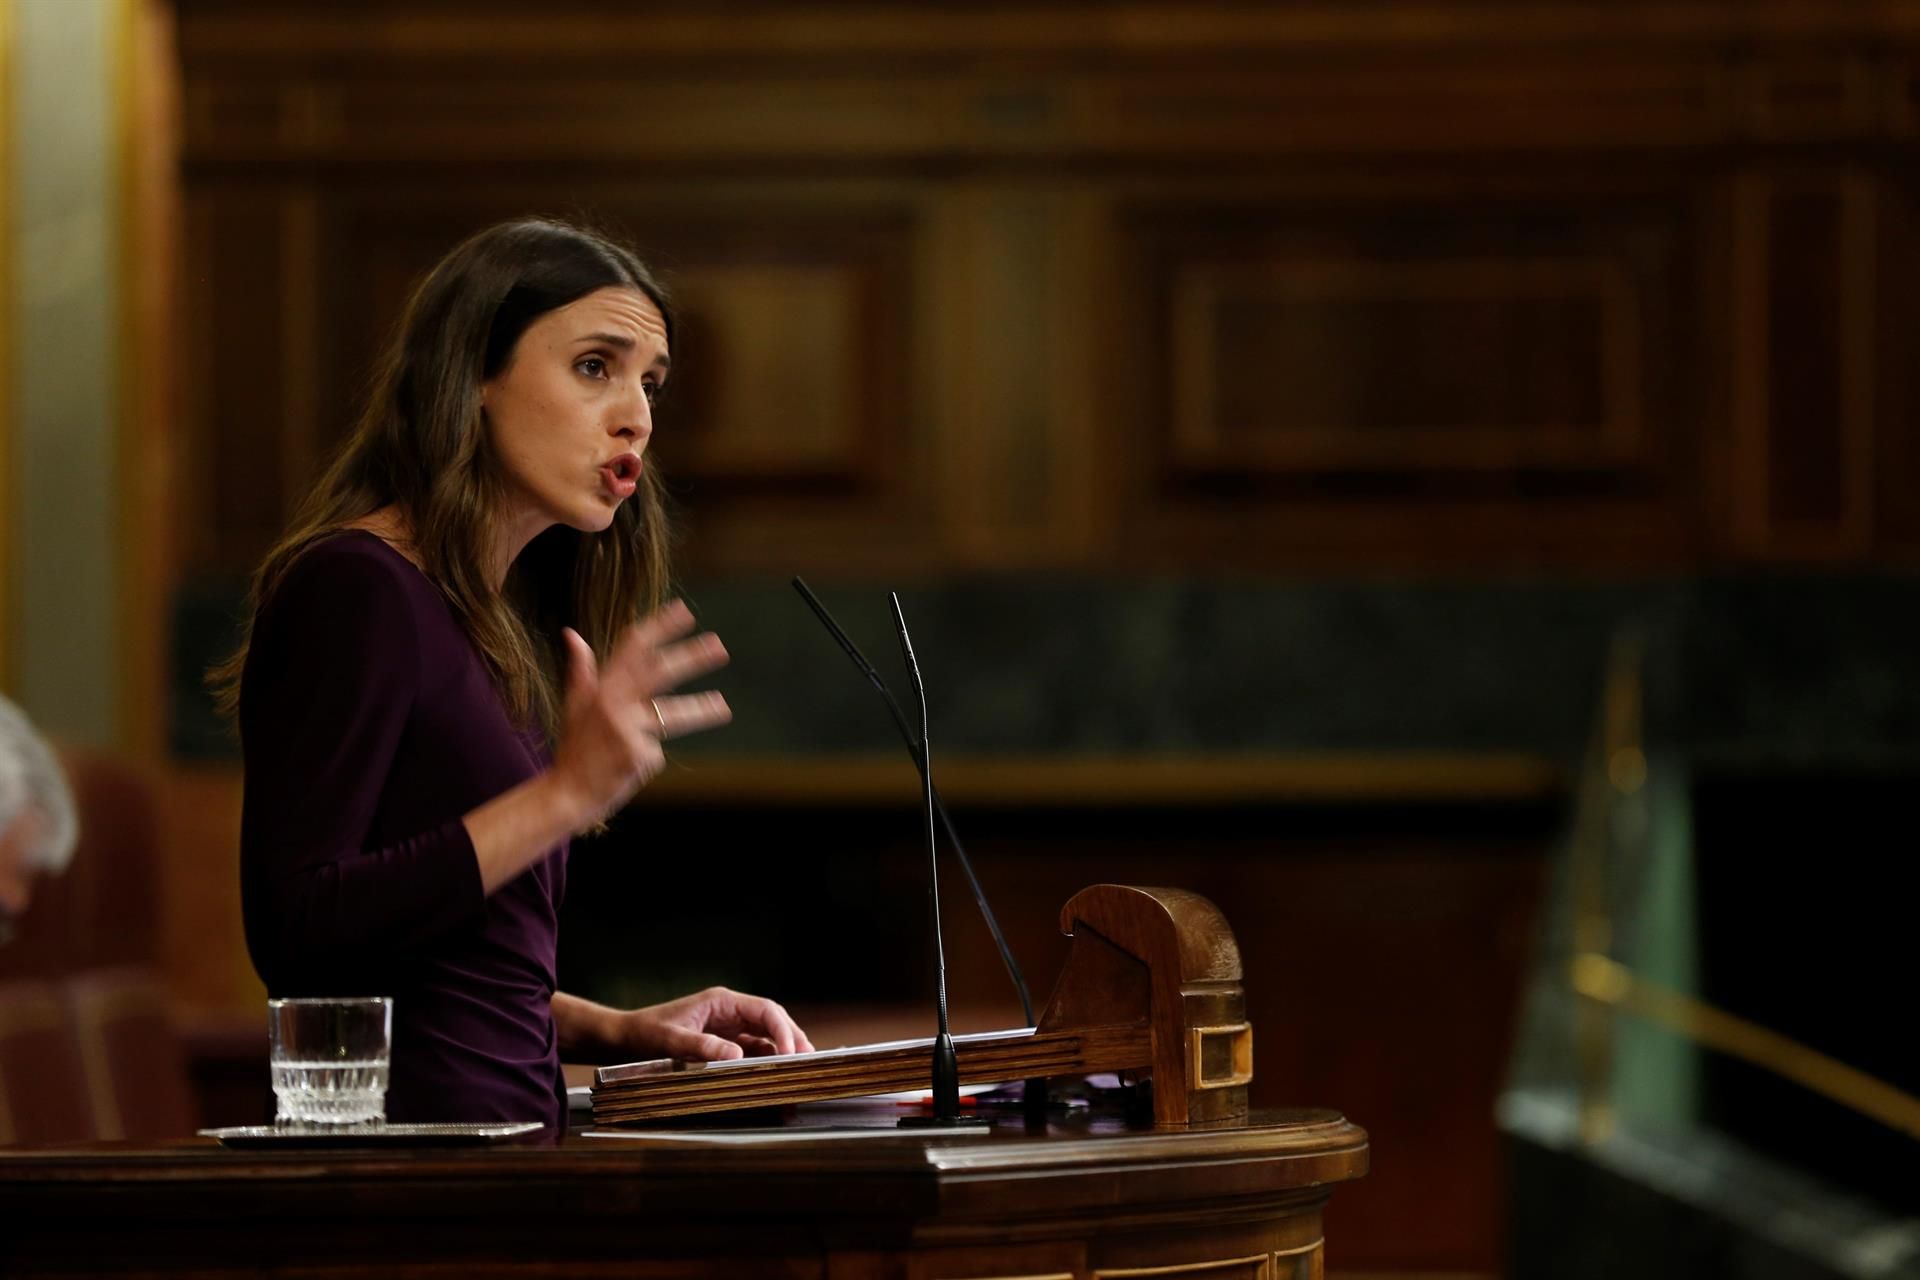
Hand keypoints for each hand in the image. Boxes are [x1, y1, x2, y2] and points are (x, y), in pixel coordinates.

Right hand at [549, 601, 731, 826]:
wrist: (568, 793)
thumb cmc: (575, 748)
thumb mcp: (574, 705)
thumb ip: (581, 670)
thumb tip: (572, 634)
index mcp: (601, 688)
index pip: (632, 647)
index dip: (659, 627)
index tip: (683, 611)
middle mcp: (612, 704)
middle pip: (659, 672)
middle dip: (691, 658)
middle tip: (720, 647)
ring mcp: (625, 729)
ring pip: (672, 714)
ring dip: (701, 709)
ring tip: (724, 707)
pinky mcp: (637, 755)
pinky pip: (657, 751)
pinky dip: (652, 757)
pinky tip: (636, 767)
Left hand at [614, 987, 815, 1061]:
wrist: (624, 1039)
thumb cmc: (645, 1034)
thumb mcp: (671, 1040)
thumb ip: (703, 1046)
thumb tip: (737, 1055)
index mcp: (722, 1002)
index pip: (765, 1010)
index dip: (782, 1030)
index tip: (792, 1052)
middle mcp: (730, 1012)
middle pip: (772, 1022)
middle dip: (792, 1040)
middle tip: (808, 1062)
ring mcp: (728, 1027)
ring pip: (766, 1038)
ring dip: (782, 1053)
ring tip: (797, 1073)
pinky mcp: (724, 1043)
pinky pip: (752, 1051)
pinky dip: (765, 1063)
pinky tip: (774, 1078)